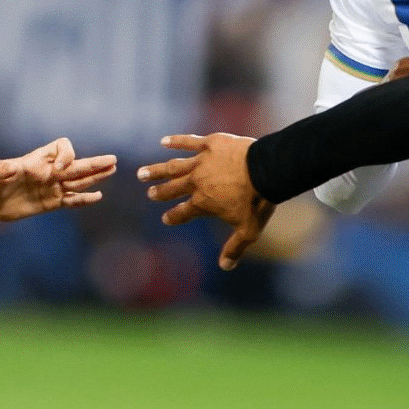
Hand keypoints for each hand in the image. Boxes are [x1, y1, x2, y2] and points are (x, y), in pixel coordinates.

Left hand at [0, 138, 116, 219]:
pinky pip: (71, 200)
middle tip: (112, 159)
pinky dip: (83, 199)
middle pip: (76, 165)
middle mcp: (47, 172)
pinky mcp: (49, 203)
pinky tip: (97, 197)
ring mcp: (50, 187)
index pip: (61, 149)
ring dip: (95, 176)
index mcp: (36, 161)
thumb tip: (13, 168)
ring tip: (112, 169)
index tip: (59, 170)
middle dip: (93, 163)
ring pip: (78, 181)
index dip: (66, 156)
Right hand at [137, 133, 272, 269]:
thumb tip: (226, 267)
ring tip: (142, 173)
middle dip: (160, 193)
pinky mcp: (210, 144)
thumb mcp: (248, 230)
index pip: (183, 212)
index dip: (174, 217)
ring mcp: (201, 162)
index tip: (165, 219)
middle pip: (173, 189)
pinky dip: (176, 141)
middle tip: (149, 194)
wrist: (266, 170)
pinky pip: (189, 142)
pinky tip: (164, 141)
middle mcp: (197, 183)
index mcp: (204, 203)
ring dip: (157, 170)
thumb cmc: (258, 202)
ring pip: (174, 167)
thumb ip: (234, 248)